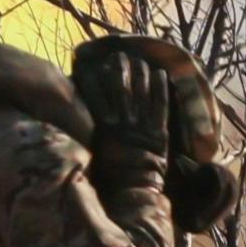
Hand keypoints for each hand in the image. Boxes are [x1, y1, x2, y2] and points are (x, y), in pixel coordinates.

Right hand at [74, 42, 173, 188]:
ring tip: (141, 60)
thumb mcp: (94, 151)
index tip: (101, 63)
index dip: (101, 78)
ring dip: (142, 74)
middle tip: (121, 55)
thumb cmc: (110, 175)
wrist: (133, 191)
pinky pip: (161, 106)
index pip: (100, 95)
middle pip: (122, 89)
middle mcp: (122, 123)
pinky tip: (161, 74)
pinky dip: (161, 89)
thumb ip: (90, 131)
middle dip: (122, 70)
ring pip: (142, 93)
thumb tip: (83, 114)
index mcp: (103, 128)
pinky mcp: (159, 132)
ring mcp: (142, 126)